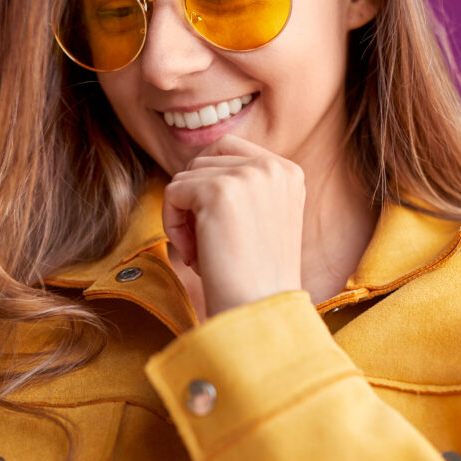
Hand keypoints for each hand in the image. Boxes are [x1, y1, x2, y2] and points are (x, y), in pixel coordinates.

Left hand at [162, 134, 304, 316]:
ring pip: (184, 177)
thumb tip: (192, 168)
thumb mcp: (260, 219)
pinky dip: (172, 225)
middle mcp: (273, 167)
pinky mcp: (218, 191)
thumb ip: (240, 186)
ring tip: (204, 254)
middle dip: (194, 201)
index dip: (207, 185)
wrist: (259, 312)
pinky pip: (172, 192)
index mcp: (288, 171)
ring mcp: (248, 175)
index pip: (227, 149)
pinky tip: (195, 256)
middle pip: (202, 161)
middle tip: (206, 243)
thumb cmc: (254, 278)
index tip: (220, 228)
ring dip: (183, 217)